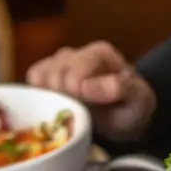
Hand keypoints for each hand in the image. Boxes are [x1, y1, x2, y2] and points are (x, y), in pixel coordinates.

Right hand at [26, 41, 156, 142]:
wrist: (122, 118)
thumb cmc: (130, 108)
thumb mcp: (140, 101)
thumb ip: (122, 89)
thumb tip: (88, 86)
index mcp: (99, 53)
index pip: (75, 74)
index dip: (77, 95)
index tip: (85, 109)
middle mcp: (75, 53)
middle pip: (54, 75)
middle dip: (65, 99)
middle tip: (78, 112)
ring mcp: (57, 63)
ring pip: (39, 77)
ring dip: (51, 99)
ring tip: (69, 110)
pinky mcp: (44, 76)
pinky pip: (31, 83)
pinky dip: (38, 97)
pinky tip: (54, 108)